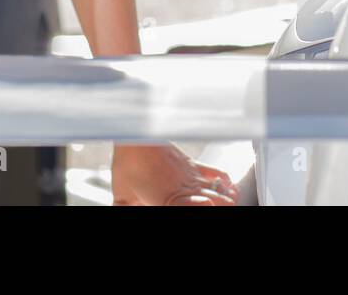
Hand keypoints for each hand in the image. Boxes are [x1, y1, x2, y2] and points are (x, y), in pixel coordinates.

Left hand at [111, 143, 238, 204]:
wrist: (138, 136)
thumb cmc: (127, 165)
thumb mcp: (122, 196)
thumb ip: (125, 208)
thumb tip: (119, 209)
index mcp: (168, 199)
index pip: (201, 206)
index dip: (206, 207)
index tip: (207, 206)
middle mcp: (186, 188)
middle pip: (219, 202)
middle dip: (223, 208)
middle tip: (218, 210)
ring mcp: (193, 176)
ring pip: (222, 190)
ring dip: (226, 200)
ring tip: (225, 205)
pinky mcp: (194, 166)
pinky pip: (218, 175)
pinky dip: (227, 185)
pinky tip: (228, 191)